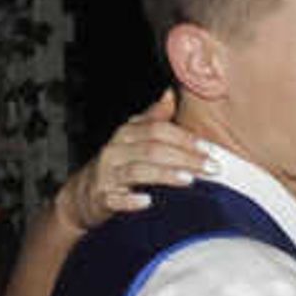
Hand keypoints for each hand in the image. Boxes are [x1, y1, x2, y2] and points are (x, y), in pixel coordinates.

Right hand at [73, 93, 202, 231]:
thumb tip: (170, 94)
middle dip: (185, 157)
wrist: (84, 194)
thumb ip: (153, 119)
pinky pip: (114, 199)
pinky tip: (147, 201)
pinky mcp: (102, 198)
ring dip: (164, 174)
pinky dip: (130, 200)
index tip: (211, 149)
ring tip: (189, 179)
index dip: (185, 138)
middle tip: (212, 168)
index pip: (158, 130)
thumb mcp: (132, 138)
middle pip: (152, 149)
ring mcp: (107, 175)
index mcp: (126, 135)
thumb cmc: (116, 164)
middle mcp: (115, 151)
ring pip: (137, 171)